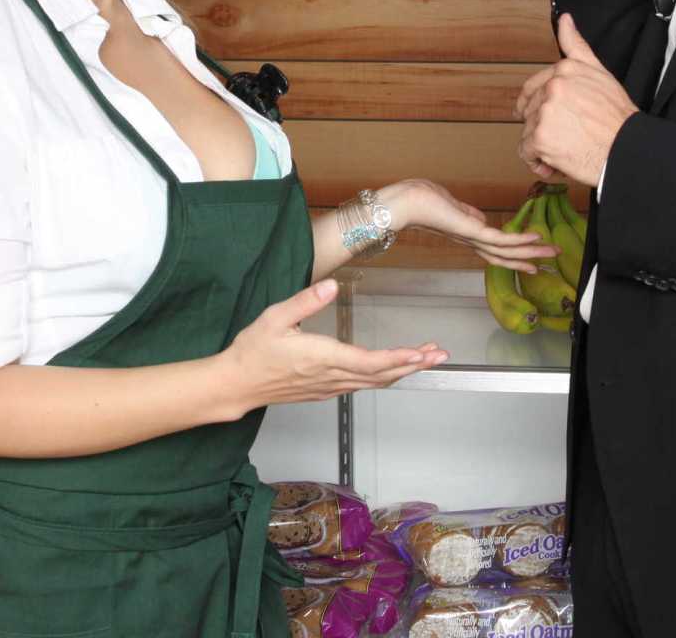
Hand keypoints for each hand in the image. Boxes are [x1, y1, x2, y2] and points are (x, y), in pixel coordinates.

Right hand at [222, 279, 447, 409]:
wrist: (236, 383)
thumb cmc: (253, 350)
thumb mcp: (275, 317)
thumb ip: (305, 300)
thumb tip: (332, 285)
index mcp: (322, 357)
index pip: (370, 362)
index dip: (399, 359)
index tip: (421, 353)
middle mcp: (330, 376)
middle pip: (381, 375)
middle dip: (413, 365)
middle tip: (439, 354)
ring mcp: (329, 387)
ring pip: (374, 382)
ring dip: (402, 371)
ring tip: (425, 358)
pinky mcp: (324, 391)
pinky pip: (362, 386)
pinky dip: (384, 377)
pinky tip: (393, 369)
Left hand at [376, 179, 556, 272]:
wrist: (403, 203)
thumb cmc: (419, 199)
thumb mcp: (449, 205)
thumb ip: (467, 213)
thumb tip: (481, 219)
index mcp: (466, 235)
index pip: (494, 249)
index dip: (515, 255)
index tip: (532, 260)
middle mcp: (470, 241)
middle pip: (505, 255)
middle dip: (529, 257)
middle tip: (553, 258)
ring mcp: (471, 237)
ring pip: (506, 250)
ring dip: (531, 250)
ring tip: (553, 251)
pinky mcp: (471, 231)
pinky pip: (500, 238)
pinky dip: (519, 239)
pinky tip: (536, 236)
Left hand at [516, 13, 638, 184]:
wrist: (626, 148)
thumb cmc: (617, 117)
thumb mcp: (600, 73)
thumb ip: (577, 45)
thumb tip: (564, 19)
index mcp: (564, 70)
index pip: (533, 87)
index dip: (535, 106)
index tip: (540, 117)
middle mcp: (552, 87)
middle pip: (530, 111)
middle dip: (543, 127)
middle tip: (564, 136)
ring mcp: (545, 112)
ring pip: (527, 132)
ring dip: (541, 146)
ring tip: (564, 150)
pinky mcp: (540, 137)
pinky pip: (526, 152)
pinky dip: (538, 163)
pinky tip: (555, 165)